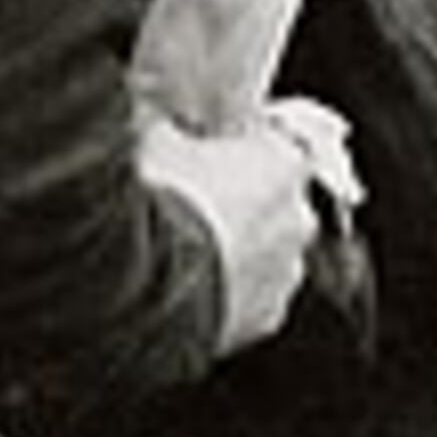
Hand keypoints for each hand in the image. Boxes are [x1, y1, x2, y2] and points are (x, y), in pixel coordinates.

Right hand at [136, 111, 320, 357]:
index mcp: (285, 160)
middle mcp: (298, 215)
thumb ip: (169, 126)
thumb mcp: (152, 137)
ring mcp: (287, 269)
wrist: (137, 280)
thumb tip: (158, 120)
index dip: (242, 152)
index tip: (211, 157)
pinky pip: (252, 298)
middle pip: (275, 202)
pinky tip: (188, 292)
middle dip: (240, 203)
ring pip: (267, 253)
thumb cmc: (152, 198)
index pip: (279, 144)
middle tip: (189, 208)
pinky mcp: (267, 316)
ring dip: (236, 251)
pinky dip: (228, 294)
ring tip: (181, 255)